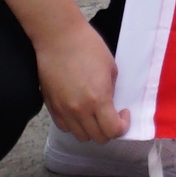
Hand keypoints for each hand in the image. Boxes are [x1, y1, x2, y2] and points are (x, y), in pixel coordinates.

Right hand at [33, 25, 126, 144]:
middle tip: (112, 115)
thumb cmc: (87, 46)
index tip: (123, 113)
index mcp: (98, 99)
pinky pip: (65, 127)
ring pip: (80, 136)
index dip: (123, 126)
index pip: (113, 131)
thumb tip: (111, 105)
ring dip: (92, 130)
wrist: (58, 38)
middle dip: (109, 130)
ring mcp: (63, 110)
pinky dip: (74, 125)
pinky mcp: (51, 106)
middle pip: (98, 138)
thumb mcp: (111, 68)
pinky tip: (79, 111)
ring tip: (95, 114)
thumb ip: (112, 91)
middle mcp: (80, 110)